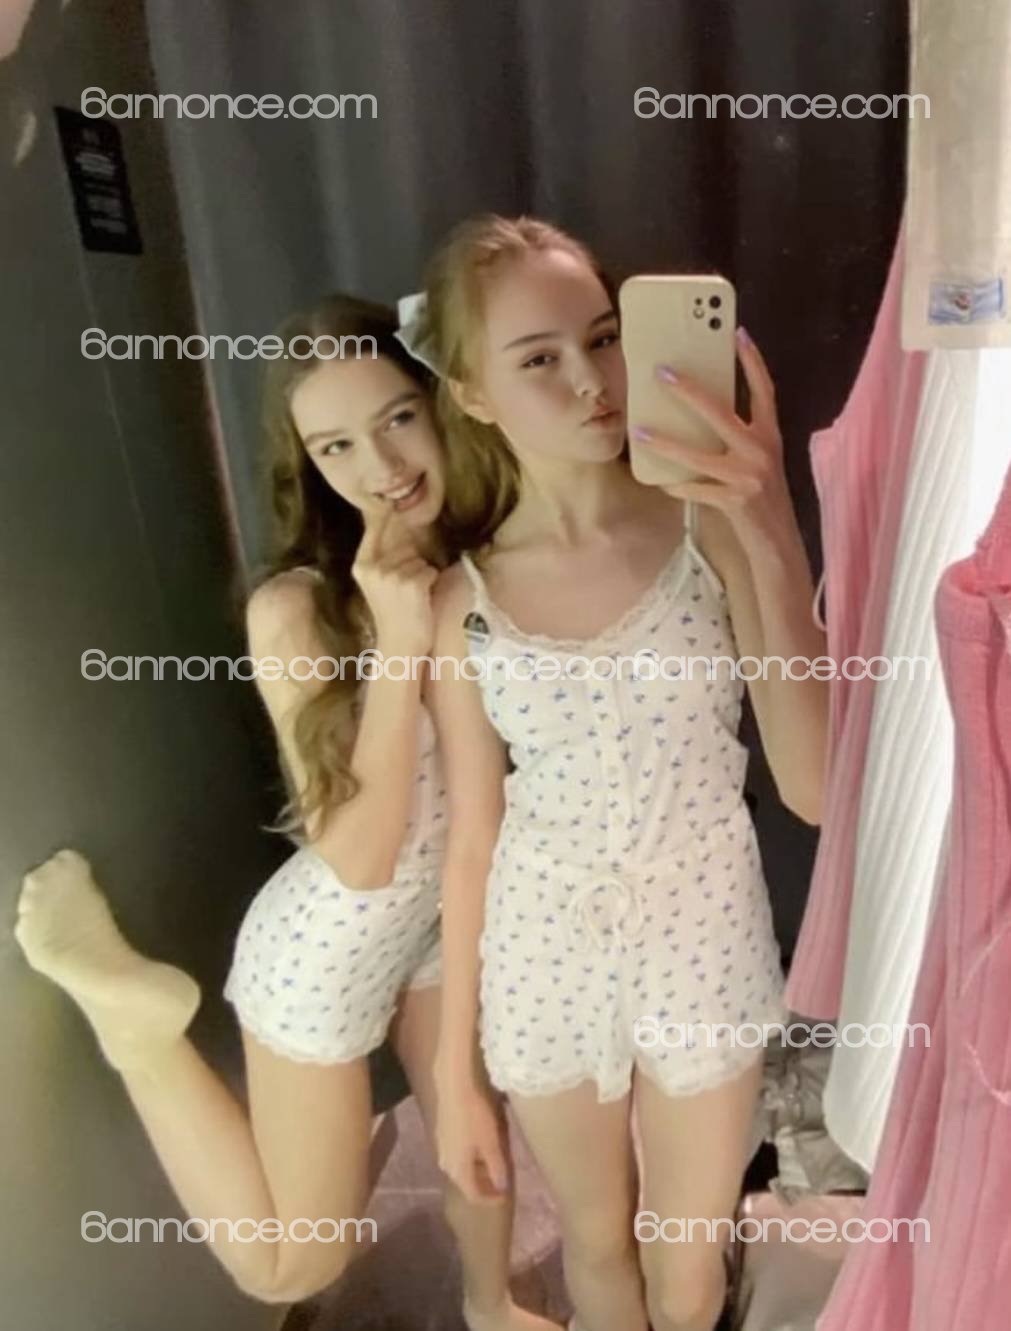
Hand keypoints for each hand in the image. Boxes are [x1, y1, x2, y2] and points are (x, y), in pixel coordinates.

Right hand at [351, 504, 438, 654]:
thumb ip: (382, 557)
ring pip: (420, 560)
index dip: (387, 513)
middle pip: (405, 546)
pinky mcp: (412, 584)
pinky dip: (431, 583)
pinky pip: (430, 571)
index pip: (375, 527)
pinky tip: (421, 600)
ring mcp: (392, 576)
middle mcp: (374, 568)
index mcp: (362, 565)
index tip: (392, 502)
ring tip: (412, 597)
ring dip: (422, 575)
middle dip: (412, 561)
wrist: (400, 647)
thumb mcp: (378, 583)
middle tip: (404, 589)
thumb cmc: (393, 614)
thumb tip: (397, 519)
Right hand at [436, 1076, 509, 1203]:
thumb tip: (502, 1187)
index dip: (491, 1199)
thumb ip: (497, 1167)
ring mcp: (441, 1148)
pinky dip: (470, 1157)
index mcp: (458, 1170)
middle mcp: (446, 1164)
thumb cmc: (474, 1116)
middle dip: (484, 1184)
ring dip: (477, 1170)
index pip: (474, 1195)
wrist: (453, 1087)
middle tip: (501, 1179)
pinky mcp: (441, 1134)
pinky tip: (479, 1144)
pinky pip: (457, 1155)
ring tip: (493, 1160)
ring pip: (461, 1168)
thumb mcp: (491, 1143)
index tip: (506, 1195)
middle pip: (465, 1183)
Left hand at [632, 327, 792, 541]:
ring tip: (639, 430)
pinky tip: (658, 481)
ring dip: (665, 443)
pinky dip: (676, 486)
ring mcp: (749, 476)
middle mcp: (762, 450)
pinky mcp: (735, 502)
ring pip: (698, 455)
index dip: (752, 362)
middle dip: (689, 391)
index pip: (764, 391)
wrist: (778, 543)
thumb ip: (738, 440)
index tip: (738, 334)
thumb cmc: (763, 499)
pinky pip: (696, 490)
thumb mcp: (759, 463)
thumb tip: (698, 417)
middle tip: (662, 372)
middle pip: (721, 412)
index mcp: (771, 436)